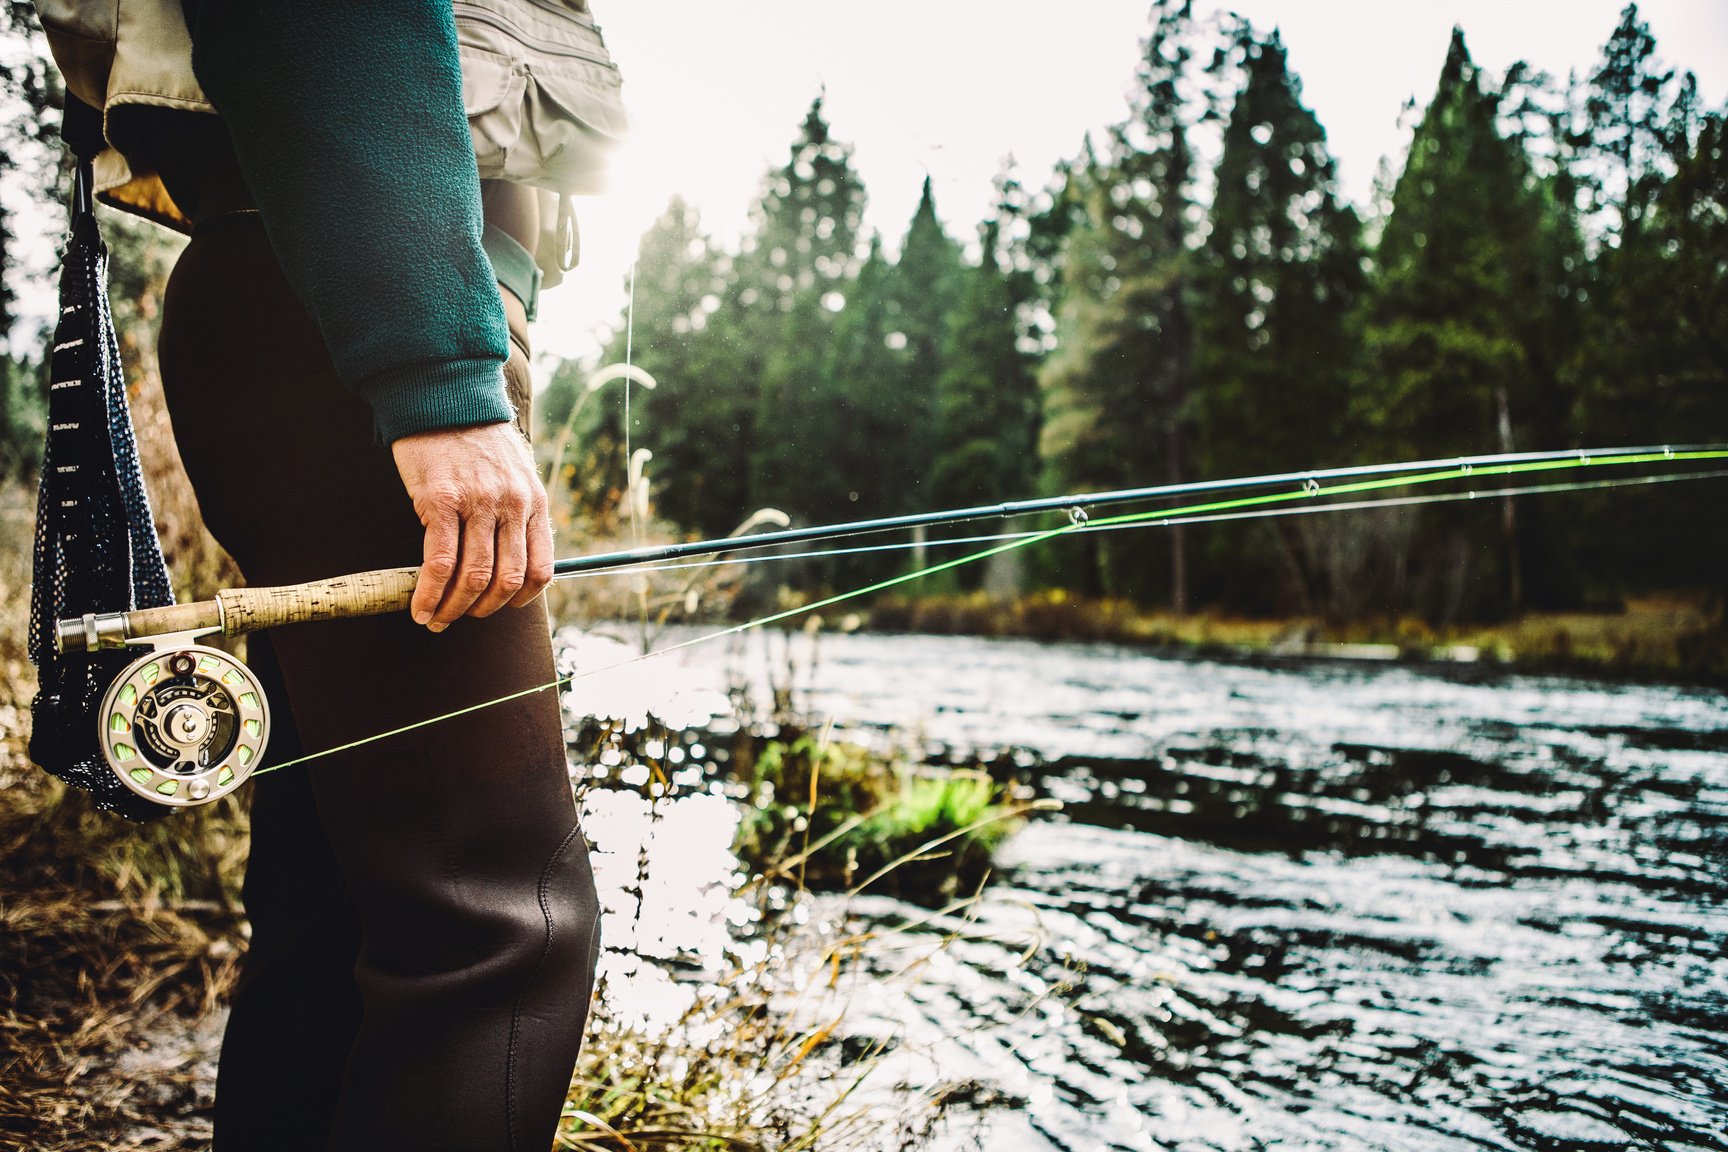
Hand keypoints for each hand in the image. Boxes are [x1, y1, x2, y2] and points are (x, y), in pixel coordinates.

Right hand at [391, 421, 552, 630]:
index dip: (521, 599)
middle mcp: (512, 506)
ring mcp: (479, 504)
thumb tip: (507, 559)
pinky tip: (418, 607)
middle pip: (507, 580)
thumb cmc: (474, 440)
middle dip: (483, 609)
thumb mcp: (513, 473)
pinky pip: (439, 562)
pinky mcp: (441, 501)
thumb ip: (516, 512)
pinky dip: (428, 593)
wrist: (443, 397)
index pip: (541, 569)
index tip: (500, 607)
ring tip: (436, 619)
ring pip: (473, 577)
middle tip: (461, 616)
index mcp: (533, 502)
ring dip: (453, 608)